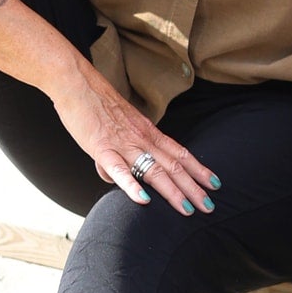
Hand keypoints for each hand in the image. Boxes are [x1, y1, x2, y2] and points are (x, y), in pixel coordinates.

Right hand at [49, 59, 218, 213]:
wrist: (77, 82)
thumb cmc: (96, 103)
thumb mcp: (120, 125)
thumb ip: (123, 150)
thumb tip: (117, 177)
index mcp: (148, 132)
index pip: (180, 152)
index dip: (198, 169)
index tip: (215, 183)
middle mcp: (142, 138)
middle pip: (173, 166)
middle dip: (193, 188)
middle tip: (209, 207)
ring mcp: (123, 144)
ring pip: (153, 171)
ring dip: (172, 192)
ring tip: (187, 210)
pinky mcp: (102, 148)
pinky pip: (118, 170)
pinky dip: (131, 185)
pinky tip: (143, 200)